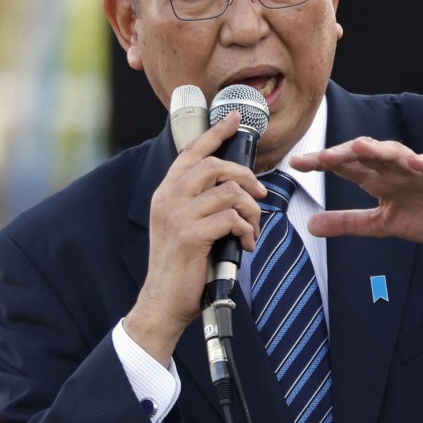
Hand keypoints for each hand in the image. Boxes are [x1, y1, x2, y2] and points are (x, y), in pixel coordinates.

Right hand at [123, 111, 266, 364]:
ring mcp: (177, 216)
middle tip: (260, 195)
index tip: (234, 118)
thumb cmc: (181, 266)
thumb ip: (200, 204)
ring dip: (251, 211)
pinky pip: (231, 218)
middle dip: (246, 177)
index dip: (214, 133)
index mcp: (165, 193)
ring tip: (252, 229)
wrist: (162, 303)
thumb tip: (238, 190)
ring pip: (229, 192)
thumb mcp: (184, 227)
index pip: (191, 153)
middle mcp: (168, 198)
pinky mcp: (190, 235)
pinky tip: (246, 245)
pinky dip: (246, 230)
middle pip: (215, 166)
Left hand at [290, 137, 422, 244]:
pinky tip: (415, 161)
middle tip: (322, 157)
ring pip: (396, 155)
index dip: (322, 164)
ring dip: (378, 150)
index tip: (296, 164)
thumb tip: (310, 225)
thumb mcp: (381, 224)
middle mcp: (395, 170)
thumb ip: (348, 223)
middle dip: (344, 154)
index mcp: (379, 180)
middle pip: (366, 156)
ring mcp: (419, 170)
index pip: (346, 168)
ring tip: (359, 147)